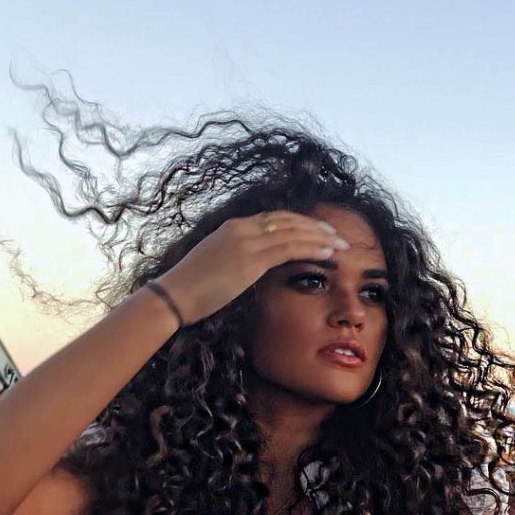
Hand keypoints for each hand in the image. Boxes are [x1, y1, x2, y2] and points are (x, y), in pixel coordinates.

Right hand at [156, 210, 349, 325]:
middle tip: (336, 235)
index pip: (274, 219)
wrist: (174, 295)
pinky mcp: (251, 260)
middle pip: (288, 220)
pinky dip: (313, 248)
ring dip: (321, 237)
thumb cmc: (190, 289)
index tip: (317, 231)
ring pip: (294, 232)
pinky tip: (328, 253)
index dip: (299, 223)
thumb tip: (247, 269)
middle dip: (316, 227)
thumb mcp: (215, 266)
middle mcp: (242, 228)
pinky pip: (290, 248)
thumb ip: (234, 260)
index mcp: (232, 227)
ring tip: (341, 245)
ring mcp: (247, 242)